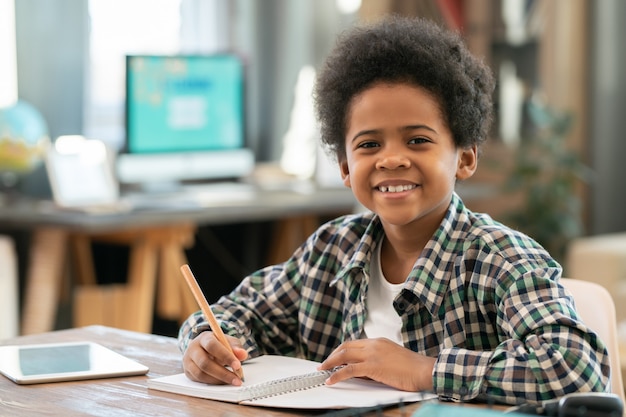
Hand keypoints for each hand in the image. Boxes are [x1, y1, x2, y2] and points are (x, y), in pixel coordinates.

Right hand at [182, 331, 247, 384]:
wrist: (204, 348)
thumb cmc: (218, 344)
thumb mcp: (228, 342)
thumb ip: (236, 347)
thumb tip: (242, 354)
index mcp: (204, 338)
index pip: (212, 346)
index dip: (225, 356)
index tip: (237, 365)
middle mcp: (193, 349)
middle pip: (205, 362)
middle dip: (223, 373)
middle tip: (237, 379)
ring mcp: (188, 361)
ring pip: (201, 374)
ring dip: (218, 380)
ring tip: (232, 381)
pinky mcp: (188, 372)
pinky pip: (199, 380)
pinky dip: (213, 383)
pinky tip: (223, 382)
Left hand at [318, 338, 435, 391]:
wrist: (425, 370)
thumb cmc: (413, 368)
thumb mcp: (391, 359)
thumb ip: (375, 362)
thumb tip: (359, 371)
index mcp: (378, 341)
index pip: (354, 343)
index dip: (341, 351)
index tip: (334, 358)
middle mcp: (374, 344)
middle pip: (345, 347)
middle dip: (332, 356)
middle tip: (324, 364)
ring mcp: (373, 354)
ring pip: (344, 355)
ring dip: (330, 363)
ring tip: (322, 370)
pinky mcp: (373, 366)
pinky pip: (349, 370)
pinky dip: (337, 375)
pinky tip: (331, 380)